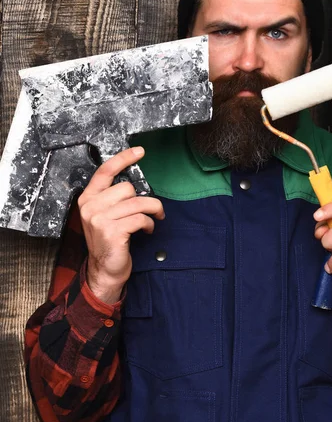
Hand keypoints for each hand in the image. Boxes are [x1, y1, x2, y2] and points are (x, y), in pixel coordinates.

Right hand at [78, 147, 164, 304]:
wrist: (104, 269)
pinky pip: (140, 218)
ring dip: (152, 211)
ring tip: (152, 219)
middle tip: (150, 209)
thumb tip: (133, 183)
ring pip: (138, 203)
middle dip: (144, 199)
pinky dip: (149, 223)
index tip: (139, 151)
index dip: (123, 158)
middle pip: (127, 188)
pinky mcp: (112, 232)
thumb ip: (112, 198)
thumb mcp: (104, 215)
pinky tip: (147, 229)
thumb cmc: (109, 240)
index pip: (105, 171)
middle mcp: (91, 207)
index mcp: (88, 198)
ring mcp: (100, 220)